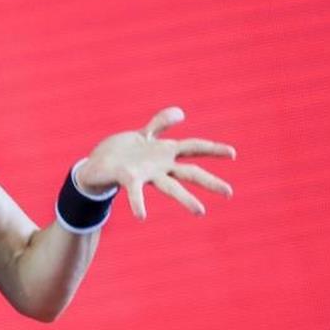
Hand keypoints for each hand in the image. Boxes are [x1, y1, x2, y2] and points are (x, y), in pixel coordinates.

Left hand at [75, 106, 236, 219]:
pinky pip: (134, 192)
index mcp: (164, 153)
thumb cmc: (121, 152)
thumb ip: (161, 124)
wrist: (96, 166)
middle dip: (209, 181)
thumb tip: (181, 113)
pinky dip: (138, 203)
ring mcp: (146, 175)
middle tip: (229, 192)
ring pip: (170, 187)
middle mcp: (159, 167)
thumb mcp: (143, 135)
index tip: (233, 153)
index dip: (213, 149)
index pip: (194, 148)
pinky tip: (141, 216)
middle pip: (189, 173)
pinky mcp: (128, 179)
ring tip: (201, 211)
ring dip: (186, 199)